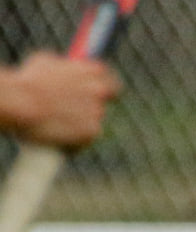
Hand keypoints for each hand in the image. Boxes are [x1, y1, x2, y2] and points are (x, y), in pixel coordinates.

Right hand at [0, 53, 121, 149]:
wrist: (21, 103)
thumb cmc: (27, 82)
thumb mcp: (45, 64)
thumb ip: (64, 69)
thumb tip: (66, 72)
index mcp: (91, 70)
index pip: (111, 81)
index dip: (101, 87)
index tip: (92, 93)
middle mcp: (99, 90)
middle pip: (105, 101)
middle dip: (91, 105)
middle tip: (74, 111)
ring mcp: (97, 111)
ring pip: (92, 121)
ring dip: (78, 124)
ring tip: (53, 123)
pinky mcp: (92, 132)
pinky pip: (85, 139)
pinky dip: (74, 141)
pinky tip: (56, 137)